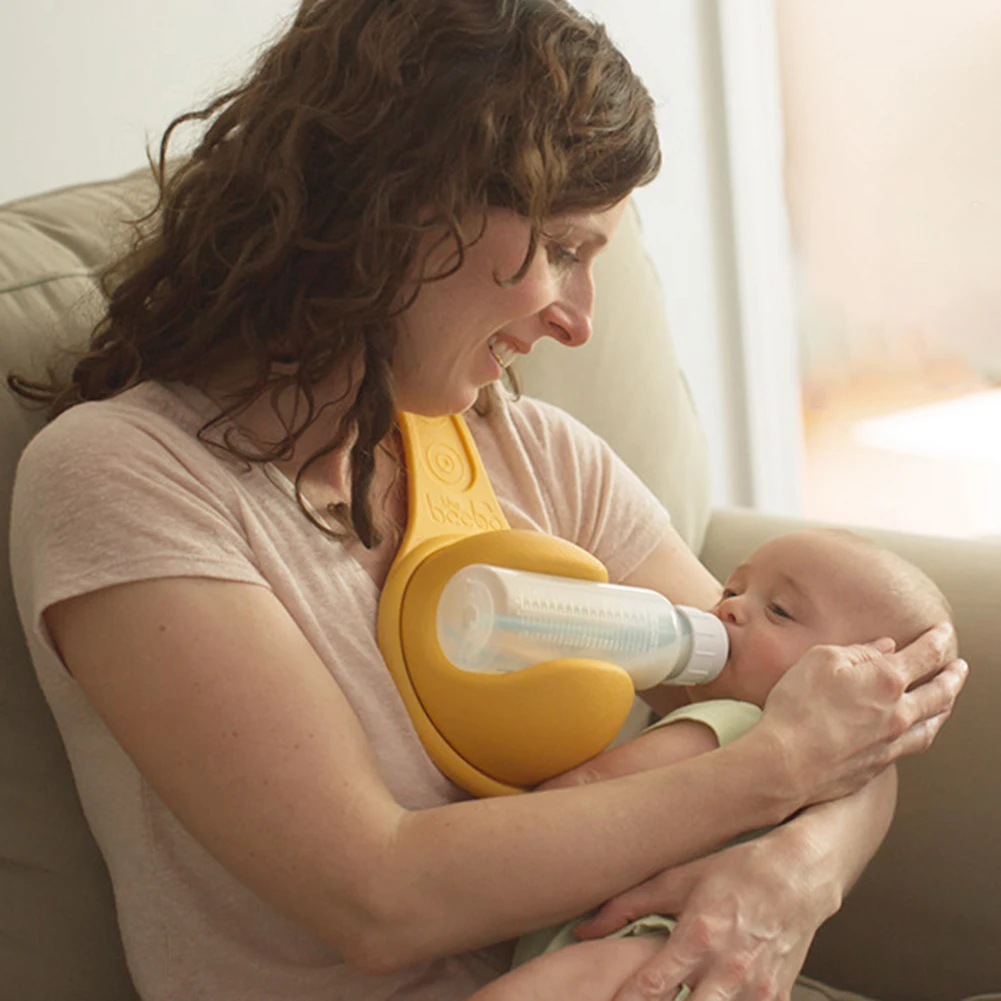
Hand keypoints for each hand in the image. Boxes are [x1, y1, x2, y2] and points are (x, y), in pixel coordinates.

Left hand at [574, 825, 839, 1000]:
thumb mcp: (677, 881)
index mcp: (699, 936)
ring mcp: (756, 990)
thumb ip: (626, 906)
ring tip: (675, 1000)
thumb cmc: (736, 874)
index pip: (653, 987)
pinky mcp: (777, 1000)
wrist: (800, 876)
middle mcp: (728, 968)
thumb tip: (582, 929)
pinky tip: (711, 997)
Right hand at [757, 624, 965, 809]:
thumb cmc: (798, 707)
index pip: (926, 655)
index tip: (945, 631)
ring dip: (945, 707)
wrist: (787, 762)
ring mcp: (891, 742)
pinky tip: (918, 729)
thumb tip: (884, 648)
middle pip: (940, 692)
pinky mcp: (878, 764)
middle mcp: (898, 713)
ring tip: (948, 698)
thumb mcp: (820, 660)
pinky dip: (924, 731)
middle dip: (953, 676)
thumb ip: (857, 652)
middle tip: (960, 667)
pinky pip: (913, 745)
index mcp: (886, 680)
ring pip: (933, 723)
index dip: (939, 639)